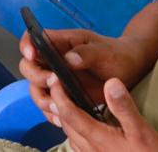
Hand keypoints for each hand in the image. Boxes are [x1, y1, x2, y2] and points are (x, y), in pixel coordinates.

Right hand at [20, 29, 156, 122]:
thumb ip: (88, 53)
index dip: (27, 45)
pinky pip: (49, 105)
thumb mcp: (105, 51)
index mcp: (61, 43)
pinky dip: (51, 113)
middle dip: (36, 77)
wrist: (130, 69)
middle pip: (29, 66)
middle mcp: (54, 60)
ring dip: (43, 99)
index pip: (33, 38)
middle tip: (54, 83)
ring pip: (36, 89)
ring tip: (58, 107)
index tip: (32, 55)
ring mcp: (57, 79)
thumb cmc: (117, 55)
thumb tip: (68, 58)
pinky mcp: (64, 96)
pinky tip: (62, 119)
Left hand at [49, 76, 157, 151]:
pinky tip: (84, 127)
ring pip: (70, 135)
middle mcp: (89, 149)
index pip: (68, 112)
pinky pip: (79, 146)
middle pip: (65, 124)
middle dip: (58, 105)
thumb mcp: (141, 130)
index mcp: (97, 137)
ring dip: (65, 119)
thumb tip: (110, 82)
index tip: (54, 80)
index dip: (58, 94)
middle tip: (58, 87)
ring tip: (68, 104)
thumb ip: (123, 107)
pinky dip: (75, 132)